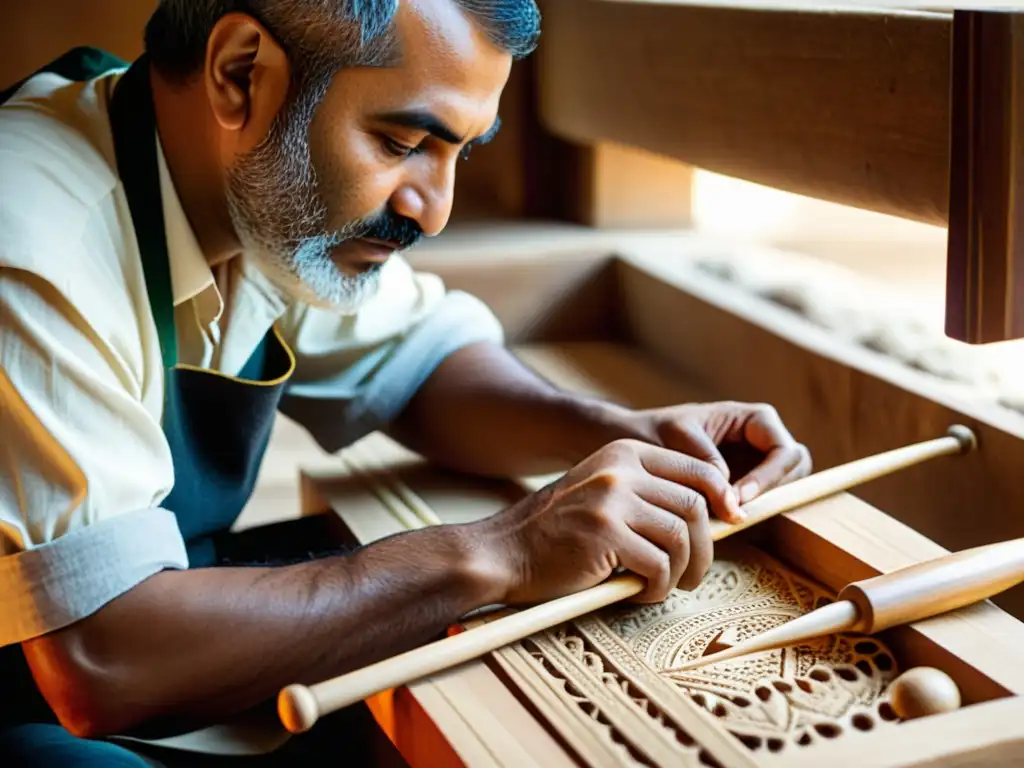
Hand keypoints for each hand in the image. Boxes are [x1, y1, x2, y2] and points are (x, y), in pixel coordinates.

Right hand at [477, 438, 743, 605]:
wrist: (503, 551)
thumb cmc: (557, 532)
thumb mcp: (602, 493)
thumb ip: (647, 494)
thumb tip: (712, 516)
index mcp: (624, 453)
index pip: (698, 469)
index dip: (723, 499)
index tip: (729, 525)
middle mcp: (620, 469)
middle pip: (695, 506)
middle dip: (704, 548)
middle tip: (693, 575)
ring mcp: (611, 499)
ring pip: (680, 538)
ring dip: (681, 572)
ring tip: (660, 586)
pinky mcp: (604, 533)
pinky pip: (658, 566)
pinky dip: (655, 587)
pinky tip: (635, 592)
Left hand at [615, 401, 811, 519]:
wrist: (632, 444)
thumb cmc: (653, 431)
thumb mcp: (677, 437)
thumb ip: (706, 463)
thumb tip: (733, 500)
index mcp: (754, 419)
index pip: (784, 450)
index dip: (768, 476)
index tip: (738, 496)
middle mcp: (762, 441)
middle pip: (795, 469)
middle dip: (772, 491)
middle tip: (737, 511)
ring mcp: (757, 464)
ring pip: (783, 489)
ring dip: (761, 505)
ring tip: (725, 516)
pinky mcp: (745, 486)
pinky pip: (761, 503)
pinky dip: (747, 513)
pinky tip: (718, 520)